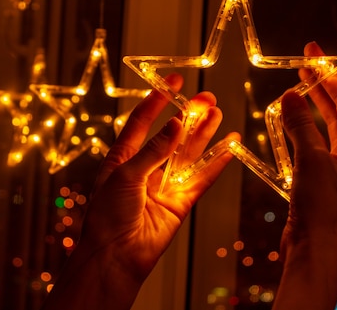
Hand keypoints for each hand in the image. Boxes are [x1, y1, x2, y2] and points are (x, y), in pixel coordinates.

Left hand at [41, 73, 238, 309]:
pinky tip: (229, 148)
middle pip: (171, 135)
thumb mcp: (126, 175)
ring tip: (217, 114)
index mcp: (123, 158)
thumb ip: (153, 150)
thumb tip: (175, 125)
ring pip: (188, 154)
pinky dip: (216, 164)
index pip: (141, 121)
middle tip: (206, 99)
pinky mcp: (179, 203)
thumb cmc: (107, 216)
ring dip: (203, 134)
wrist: (115, 256)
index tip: (173, 81)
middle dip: (188, 116)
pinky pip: (201, 179)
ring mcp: (163, 185)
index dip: (157, 99)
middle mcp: (144, 168)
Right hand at [273, 31, 336, 309]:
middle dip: (331, 74)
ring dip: (317, 93)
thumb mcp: (310, 162)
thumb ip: (299, 126)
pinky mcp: (323, 166)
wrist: (314, 244)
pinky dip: (304, 116)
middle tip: (311, 52)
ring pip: (332, 115)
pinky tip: (290, 106)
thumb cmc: (322, 210)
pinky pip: (316, 131)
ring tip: (301, 71)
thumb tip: (289, 96)